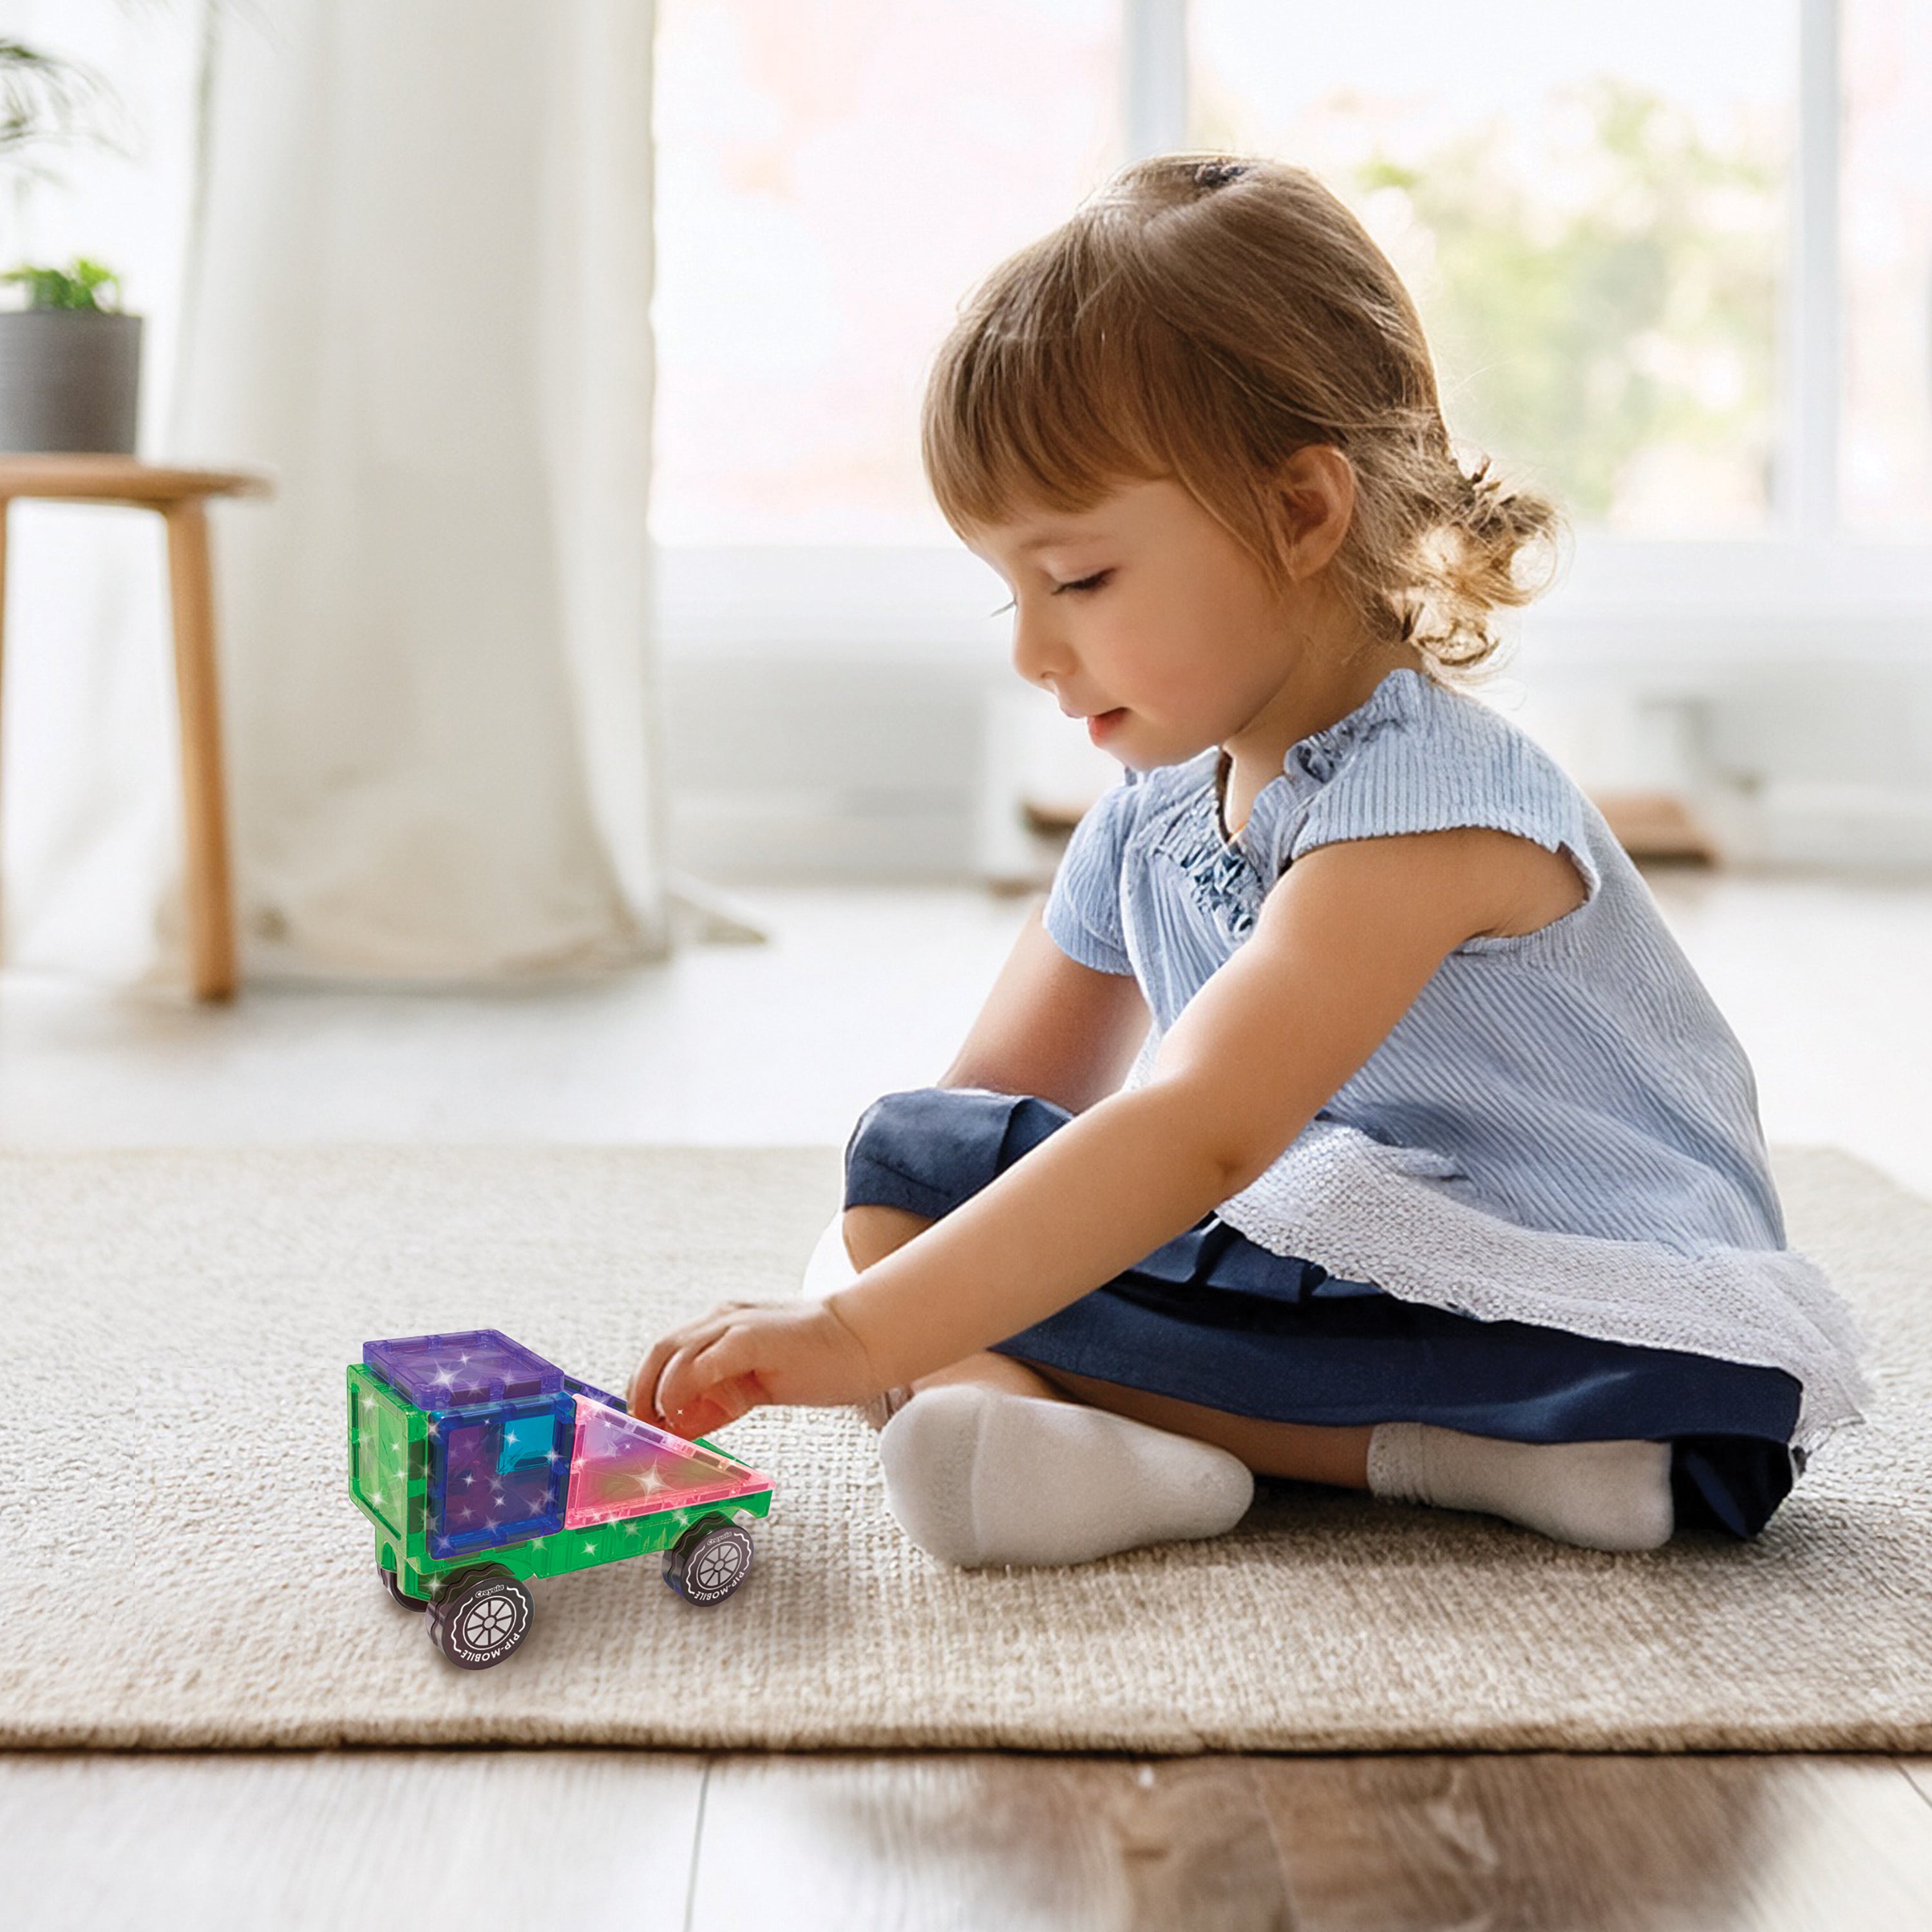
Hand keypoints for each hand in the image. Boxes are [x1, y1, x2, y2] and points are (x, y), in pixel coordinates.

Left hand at [627, 1298, 879, 1437]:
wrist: (866, 1338)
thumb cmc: (820, 1361)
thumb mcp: (757, 1384)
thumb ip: (720, 1399)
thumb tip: (682, 1426)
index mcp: (724, 1325)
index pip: (669, 1351)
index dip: (647, 1386)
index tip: (643, 1421)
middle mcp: (723, 1318)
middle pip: (661, 1348)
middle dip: (641, 1389)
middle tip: (640, 1427)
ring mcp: (736, 1324)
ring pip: (674, 1351)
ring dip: (657, 1392)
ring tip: (659, 1425)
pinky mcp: (752, 1338)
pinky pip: (702, 1361)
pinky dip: (683, 1388)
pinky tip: (683, 1413)